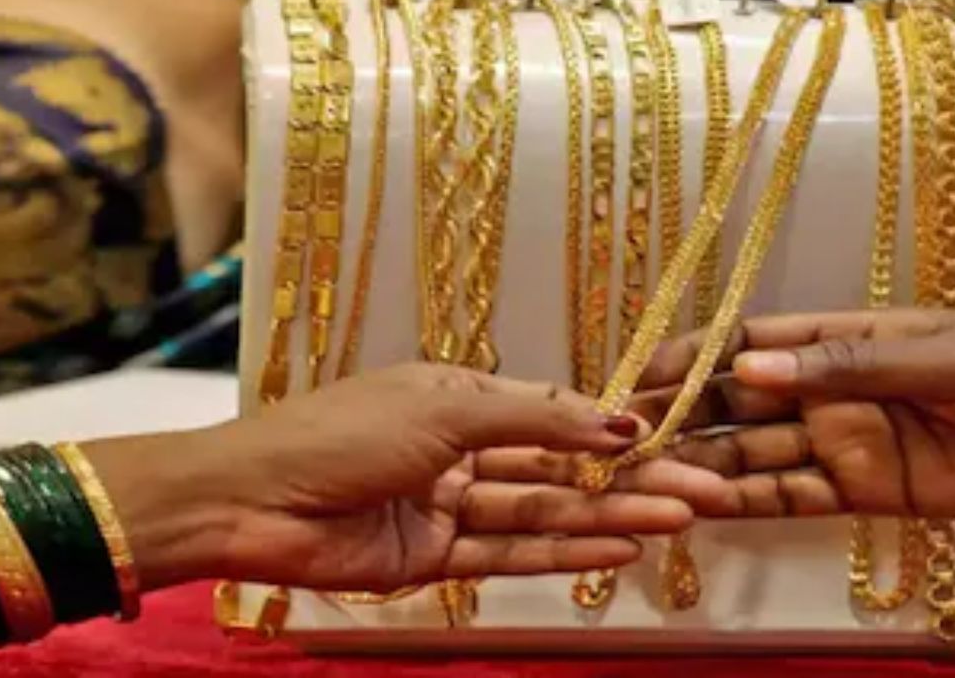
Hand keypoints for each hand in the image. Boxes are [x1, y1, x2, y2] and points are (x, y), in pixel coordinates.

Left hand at [82, 363, 731, 594]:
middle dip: (631, 479)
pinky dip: (566, 550)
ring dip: (612, 516)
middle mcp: (462, 449)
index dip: (611, 426)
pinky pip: (513, 551)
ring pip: (547, 511)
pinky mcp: (438, 558)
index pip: (553, 412)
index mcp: (459, 396)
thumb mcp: (447, 406)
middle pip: (562, 467)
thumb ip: (537, 418)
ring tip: (680, 518)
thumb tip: (620, 420)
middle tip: (703, 490)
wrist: (252, 501)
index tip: (671, 437)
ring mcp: (452, 505)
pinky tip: (621, 548)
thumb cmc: (342, 432)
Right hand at [636, 310, 954, 601]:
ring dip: (702, 462)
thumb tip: (752, 363)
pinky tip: (699, 505)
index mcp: (848, 335)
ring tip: (646, 475)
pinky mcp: (861, 495)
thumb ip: (850, 363)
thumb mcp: (946, 354)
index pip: (754, 338)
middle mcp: (831, 388)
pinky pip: (791, 498)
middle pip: (739, 399)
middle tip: (621, 434)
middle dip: (681, 413)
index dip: (696, 352)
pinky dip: (746, 501)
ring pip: (754, 452)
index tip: (641, 369)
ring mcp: (843, 443)